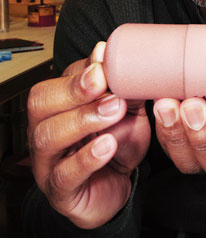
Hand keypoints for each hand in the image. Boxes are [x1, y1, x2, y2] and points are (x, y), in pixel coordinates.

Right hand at [27, 43, 150, 228]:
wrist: (119, 188)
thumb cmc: (118, 144)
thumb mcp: (127, 110)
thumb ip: (122, 86)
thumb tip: (110, 52)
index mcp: (59, 106)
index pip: (59, 81)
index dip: (82, 70)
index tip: (105, 61)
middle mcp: (46, 130)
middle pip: (41, 104)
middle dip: (73, 90)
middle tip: (104, 83)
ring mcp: (49, 161)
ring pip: (48, 137)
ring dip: (82, 119)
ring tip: (113, 111)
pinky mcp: (61, 190)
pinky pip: (65, 174)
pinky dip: (86, 158)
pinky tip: (107, 145)